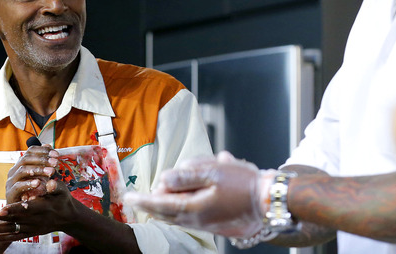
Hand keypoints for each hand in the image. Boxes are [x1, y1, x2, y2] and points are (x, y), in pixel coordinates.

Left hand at [0, 176, 77, 243]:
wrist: (67, 217)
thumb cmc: (63, 200)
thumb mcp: (63, 191)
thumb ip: (55, 186)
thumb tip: (49, 183)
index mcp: (42, 207)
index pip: (26, 209)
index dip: (14, 209)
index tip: (2, 209)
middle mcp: (35, 220)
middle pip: (14, 219)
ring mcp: (32, 228)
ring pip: (12, 230)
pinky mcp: (30, 233)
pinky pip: (15, 237)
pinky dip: (3, 238)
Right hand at [5, 144, 58, 202]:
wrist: (27, 212)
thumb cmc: (35, 191)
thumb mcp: (42, 175)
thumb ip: (44, 161)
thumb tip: (48, 144)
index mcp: (21, 164)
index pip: (30, 151)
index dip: (43, 151)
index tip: (57, 154)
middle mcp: (14, 171)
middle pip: (26, 159)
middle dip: (42, 159)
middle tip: (56, 163)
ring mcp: (10, 182)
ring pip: (22, 170)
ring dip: (38, 170)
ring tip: (51, 172)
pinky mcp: (10, 194)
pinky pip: (18, 186)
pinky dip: (28, 183)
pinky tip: (38, 183)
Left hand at [124, 151, 272, 237]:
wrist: (267, 201)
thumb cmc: (243, 184)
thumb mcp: (214, 172)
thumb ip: (186, 176)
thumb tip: (164, 179)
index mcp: (194, 207)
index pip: (160, 205)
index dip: (143, 200)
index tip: (128, 197)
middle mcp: (196, 220)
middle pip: (165, 213)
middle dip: (152, 204)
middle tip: (138, 198)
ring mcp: (205, 223)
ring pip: (176, 216)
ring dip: (166, 206)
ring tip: (157, 198)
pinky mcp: (213, 223)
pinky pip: (188, 217)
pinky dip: (179, 209)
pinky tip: (181, 201)